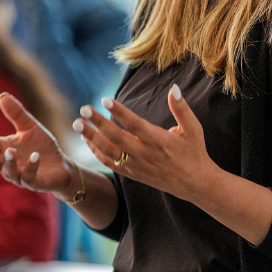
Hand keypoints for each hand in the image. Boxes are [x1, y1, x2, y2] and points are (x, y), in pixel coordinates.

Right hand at [0, 93, 76, 196]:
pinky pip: (29, 178)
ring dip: (8, 162)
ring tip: (11, 151)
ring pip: (8, 172)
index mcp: (4, 149)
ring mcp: (20, 175)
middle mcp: (8, 164)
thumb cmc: (41, 146)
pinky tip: (35, 156)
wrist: (62, 165)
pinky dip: (31, 167)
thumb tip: (2, 95)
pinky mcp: (35, 183)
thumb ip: (16, 113)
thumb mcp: (30, 127)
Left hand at [73, 85, 220, 203]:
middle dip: (97, 124)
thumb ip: (181, 108)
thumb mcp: (193, 129)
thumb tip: (173, 87)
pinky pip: (110, 164)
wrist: (195, 184)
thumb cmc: (194, 152)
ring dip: (91, 138)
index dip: (119, 112)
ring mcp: (136, 166)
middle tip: (83, 109)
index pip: (135, 124)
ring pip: (109, 152)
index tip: (104, 99)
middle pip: (116, 138)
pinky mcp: (132, 174)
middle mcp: (145, 154)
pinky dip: (97, 152)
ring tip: (77, 125)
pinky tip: (87, 140)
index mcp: (159, 141)